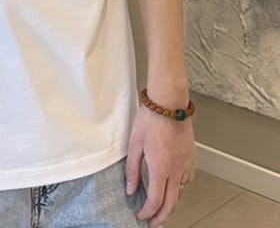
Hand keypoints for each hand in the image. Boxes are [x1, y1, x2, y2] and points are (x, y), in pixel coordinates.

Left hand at [125, 105, 195, 227]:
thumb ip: (132, 169)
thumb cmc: (150, 119)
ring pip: (181, 193)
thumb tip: (130, 188)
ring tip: (161, 206)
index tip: (140, 215)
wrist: (168, 103)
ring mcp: (186, 164)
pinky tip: (173, 185)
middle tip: (153, 222)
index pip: (155, 201)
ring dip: (171, 203)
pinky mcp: (191, 157)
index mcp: (160, 168)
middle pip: (171, 203)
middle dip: (161, 217)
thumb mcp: (134, 144)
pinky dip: (180, 187)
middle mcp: (176, 170)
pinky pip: (187, 179)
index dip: (147, 212)